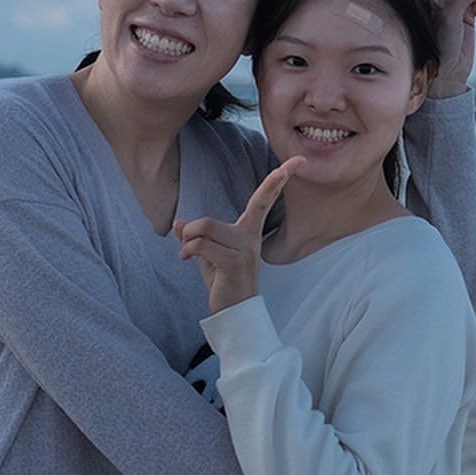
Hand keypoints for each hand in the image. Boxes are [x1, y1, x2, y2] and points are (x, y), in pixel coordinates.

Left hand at [174, 157, 303, 314]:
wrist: (234, 313)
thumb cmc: (224, 284)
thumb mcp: (208, 257)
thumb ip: (195, 238)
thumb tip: (177, 223)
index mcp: (249, 232)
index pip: (264, 199)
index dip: (279, 179)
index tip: (298, 161)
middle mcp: (250, 238)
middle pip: (208, 221)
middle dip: (190, 233)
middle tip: (186, 247)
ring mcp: (244, 250)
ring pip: (202, 231)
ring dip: (187, 244)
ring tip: (189, 257)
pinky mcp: (235, 262)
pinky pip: (200, 245)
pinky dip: (187, 252)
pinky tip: (188, 262)